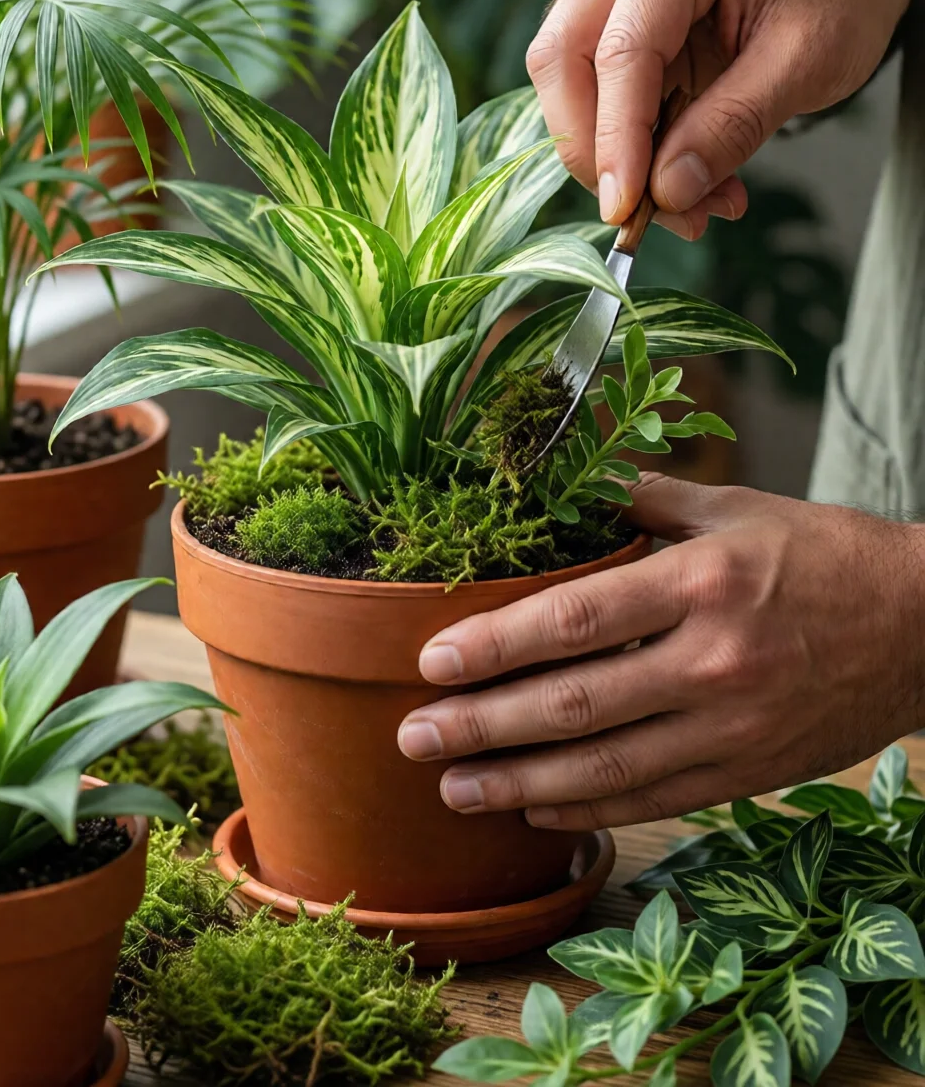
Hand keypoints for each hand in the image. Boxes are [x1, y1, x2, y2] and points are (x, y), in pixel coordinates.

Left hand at [397, 476, 924, 828]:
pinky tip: (532, 805)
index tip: (432, 660)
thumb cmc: (821, 555)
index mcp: (702, 583)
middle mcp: (713, 662)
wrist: (923, 627)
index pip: (576, 619)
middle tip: (414, 737)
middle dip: (483, 726)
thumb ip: (643, 498)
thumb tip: (561, 481)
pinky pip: (652, 797)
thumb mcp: (735, 507)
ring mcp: (732, 728)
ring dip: (517, 782)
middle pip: (575, 704)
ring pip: (605, 768)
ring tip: (452, 789)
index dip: (496, 645)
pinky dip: (586, 807)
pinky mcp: (749, 772)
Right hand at [525, 0, 911, 237]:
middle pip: (563, 58)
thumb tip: (665, 192)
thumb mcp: (809, 62)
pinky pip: (590, 90)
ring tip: (685, 203)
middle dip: (591, 148)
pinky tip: (678, 177)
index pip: (622, 50)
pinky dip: (623, 145)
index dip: (616, 138)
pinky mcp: (606, 18)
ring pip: (563, 78)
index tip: (627, 209)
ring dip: (605, 154)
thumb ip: (734, 125)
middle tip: (643, 213)